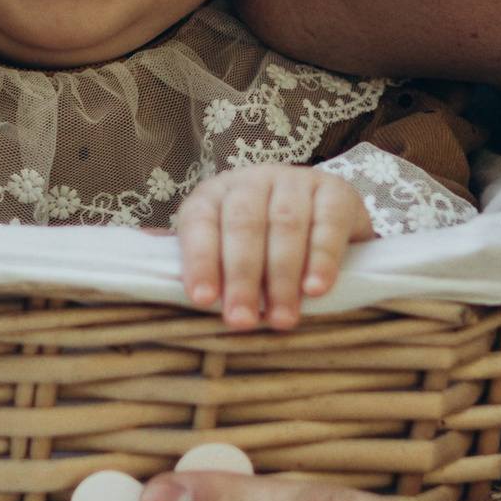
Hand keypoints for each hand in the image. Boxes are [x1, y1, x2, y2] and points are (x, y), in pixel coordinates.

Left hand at [174, 165, 375, 328]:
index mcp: (215, 195)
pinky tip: (316, 289)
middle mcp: (253, 180)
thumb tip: (165, 296)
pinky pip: (327, 223)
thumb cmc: (265, 248)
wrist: (327, 223)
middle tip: (242, 321)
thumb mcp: (228, 253)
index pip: (200, 222)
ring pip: (284, 224)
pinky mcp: (336, 190)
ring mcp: (296, 180)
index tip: (202, 300)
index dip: (200, 260)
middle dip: (241, 276)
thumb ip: (204, 269)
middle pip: (243, 224)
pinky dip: (322, 258)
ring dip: (281, 276)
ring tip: (282, 318)